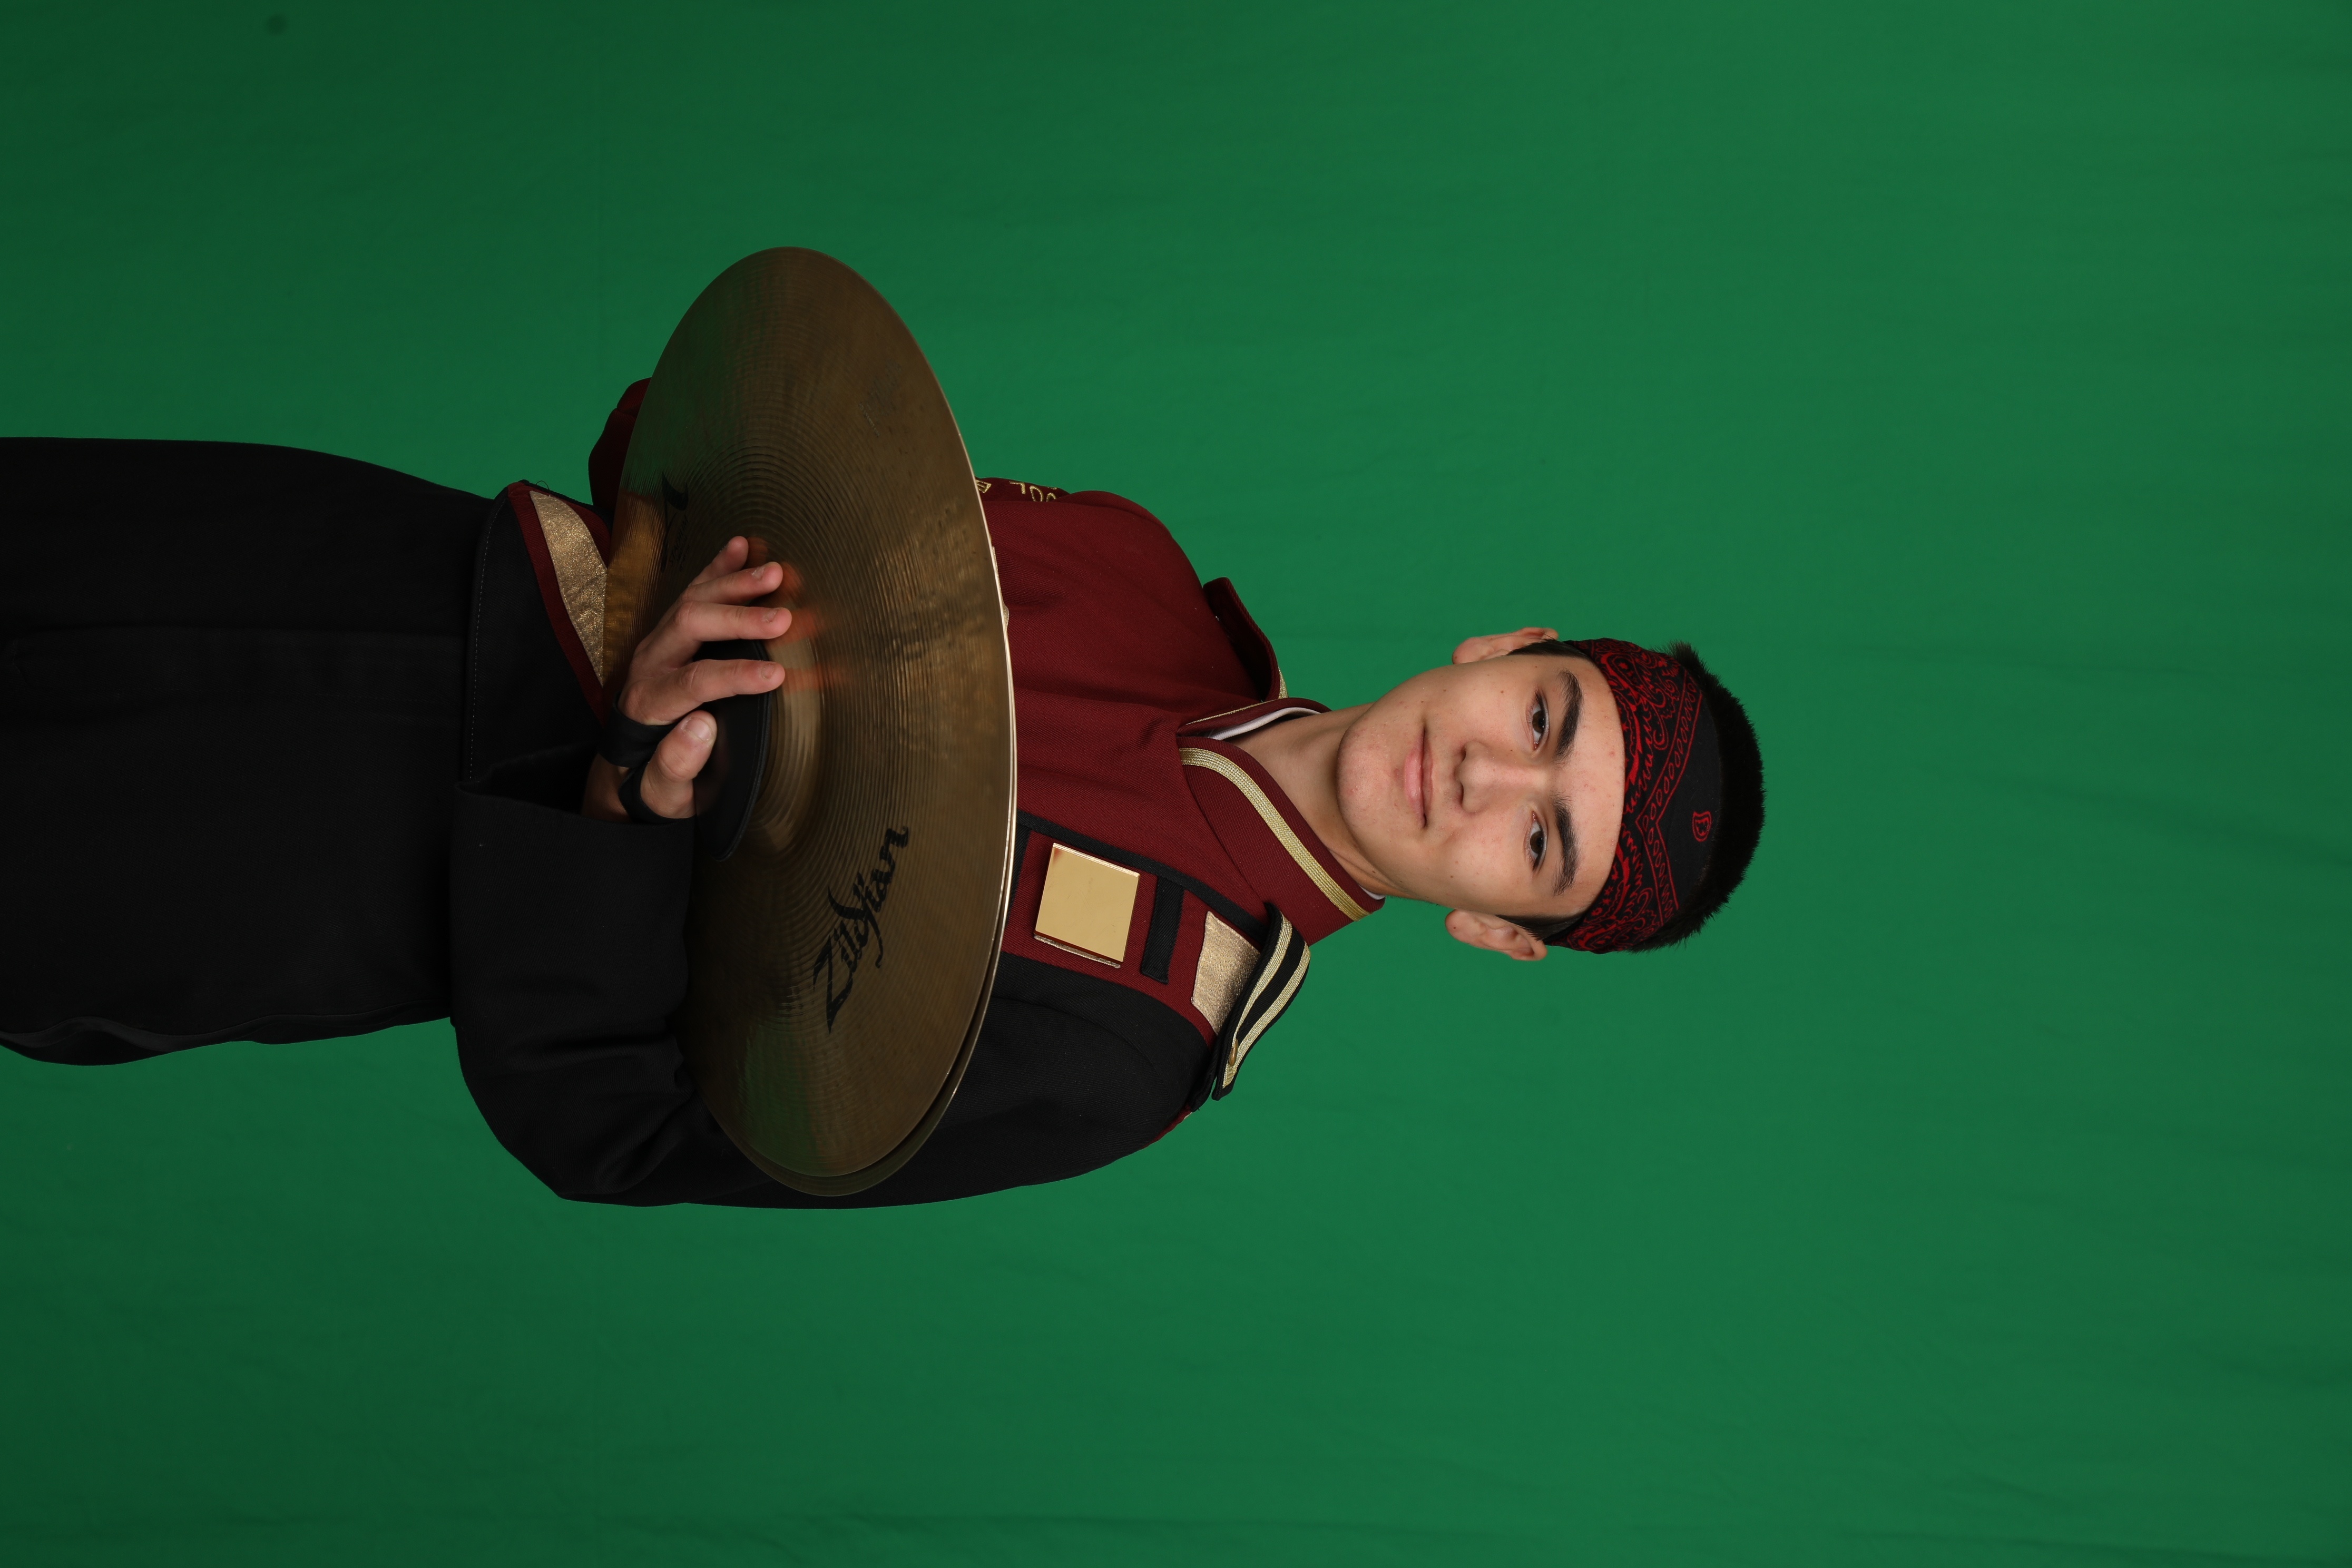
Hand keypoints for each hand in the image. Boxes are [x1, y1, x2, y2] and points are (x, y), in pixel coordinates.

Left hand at [582, 536, 795, 821]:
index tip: (777, 676)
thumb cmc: (655, 784)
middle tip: (783, 619)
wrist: (630, 768)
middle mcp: (649, 664)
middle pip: (690, 625)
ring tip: (775, 574)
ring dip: (735, 584)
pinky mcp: (670, 633)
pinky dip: (718, 568)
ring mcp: (659, 643)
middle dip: (738, 619)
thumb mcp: (663, 792)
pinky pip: (692, 591)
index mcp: (648, 704)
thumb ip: (675, 765)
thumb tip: (701, 725)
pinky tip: (741, 547)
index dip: (735, 676)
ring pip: (692, 600)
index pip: (693, 682)